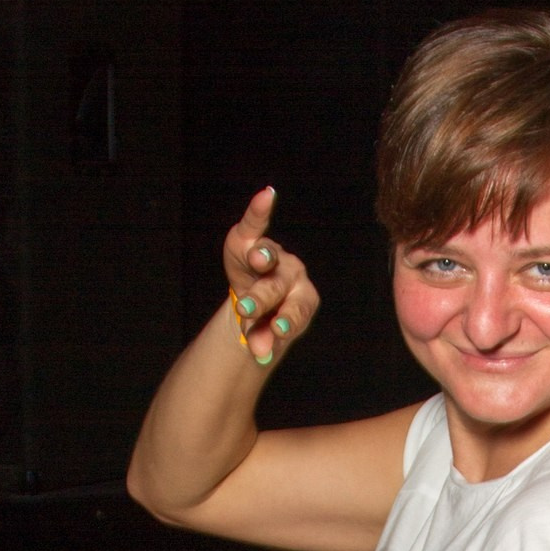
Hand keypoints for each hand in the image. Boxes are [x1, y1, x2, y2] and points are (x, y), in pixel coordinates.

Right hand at [222, 187, 320, 369]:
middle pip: (277, 288)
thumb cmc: (266, 320)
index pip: (295, 312)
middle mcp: (293, 276)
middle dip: (262, 299)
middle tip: (246, 311)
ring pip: (268, 259)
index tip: (279, 332)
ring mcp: (274, 256)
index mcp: (303, 301)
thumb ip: (262, 341)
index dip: (287, 321)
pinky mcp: (251, 238)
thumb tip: (260, 355)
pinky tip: (267, 196)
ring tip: (256, 257)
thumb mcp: (264, 333)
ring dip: (262, 257)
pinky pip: (256, 223)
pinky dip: (260, 210)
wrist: (257, 302)